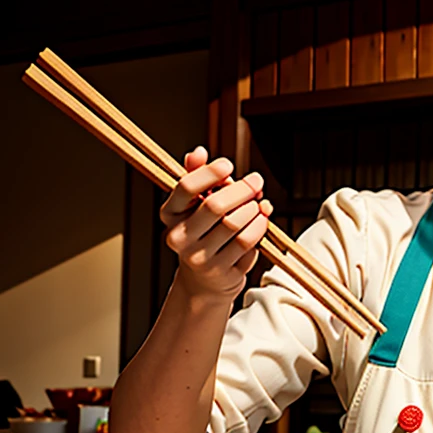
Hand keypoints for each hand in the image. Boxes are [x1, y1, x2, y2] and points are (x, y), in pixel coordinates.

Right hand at [160, 146, 273, 300]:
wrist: (206, 279)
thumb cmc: (205, 231)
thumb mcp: (197, 204)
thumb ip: (199, 176)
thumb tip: (198, 152)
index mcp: (170, 215)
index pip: (186, 188)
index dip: (210, 173)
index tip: (228, 165)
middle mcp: (178, 237)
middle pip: (215, 206)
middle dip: (242, 190)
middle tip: (256, 182)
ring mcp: (198, 258)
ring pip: (234, 224)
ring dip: (253, 209)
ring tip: (260, 203)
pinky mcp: (220, 272)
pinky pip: (246, 243)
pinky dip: (259, 227)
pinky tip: (262, 219)